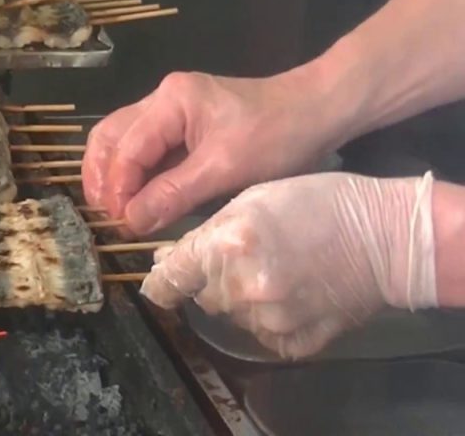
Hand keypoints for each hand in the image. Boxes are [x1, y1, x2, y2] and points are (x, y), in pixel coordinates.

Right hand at [82, 71, 341, 234]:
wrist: (319, 111)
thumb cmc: (277, 136)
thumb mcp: (224, 169)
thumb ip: (173, 194)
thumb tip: (131, 222)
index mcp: (170, 100)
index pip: (127, 147)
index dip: (118, 188)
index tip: (119, 222)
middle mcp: (161, 98)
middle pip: (111, 135)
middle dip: (102, 176)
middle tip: (105, 215)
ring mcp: (170, 110)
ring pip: (122, 140)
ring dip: (113, 175)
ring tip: (113, 209)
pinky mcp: (182, 125)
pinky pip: (144, 148)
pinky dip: (134, 173)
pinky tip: (135, 197)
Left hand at [140, 172, 436, 359]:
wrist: (387, 238)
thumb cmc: (318, 203)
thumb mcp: (253, 199)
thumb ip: (204, 233)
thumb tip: (164, 263)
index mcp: (227, 245)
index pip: (169, 278)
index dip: (158, 282)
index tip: (156, 283)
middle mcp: (241, 287)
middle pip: (201, 295)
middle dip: (212, 279)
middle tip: (245, 256)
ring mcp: (268, 320)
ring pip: (230, 315)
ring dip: (240, 298)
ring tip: (276, 270)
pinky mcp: (293, 344)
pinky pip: (262, 335)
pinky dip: (269, 319)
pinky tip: (293, 293)